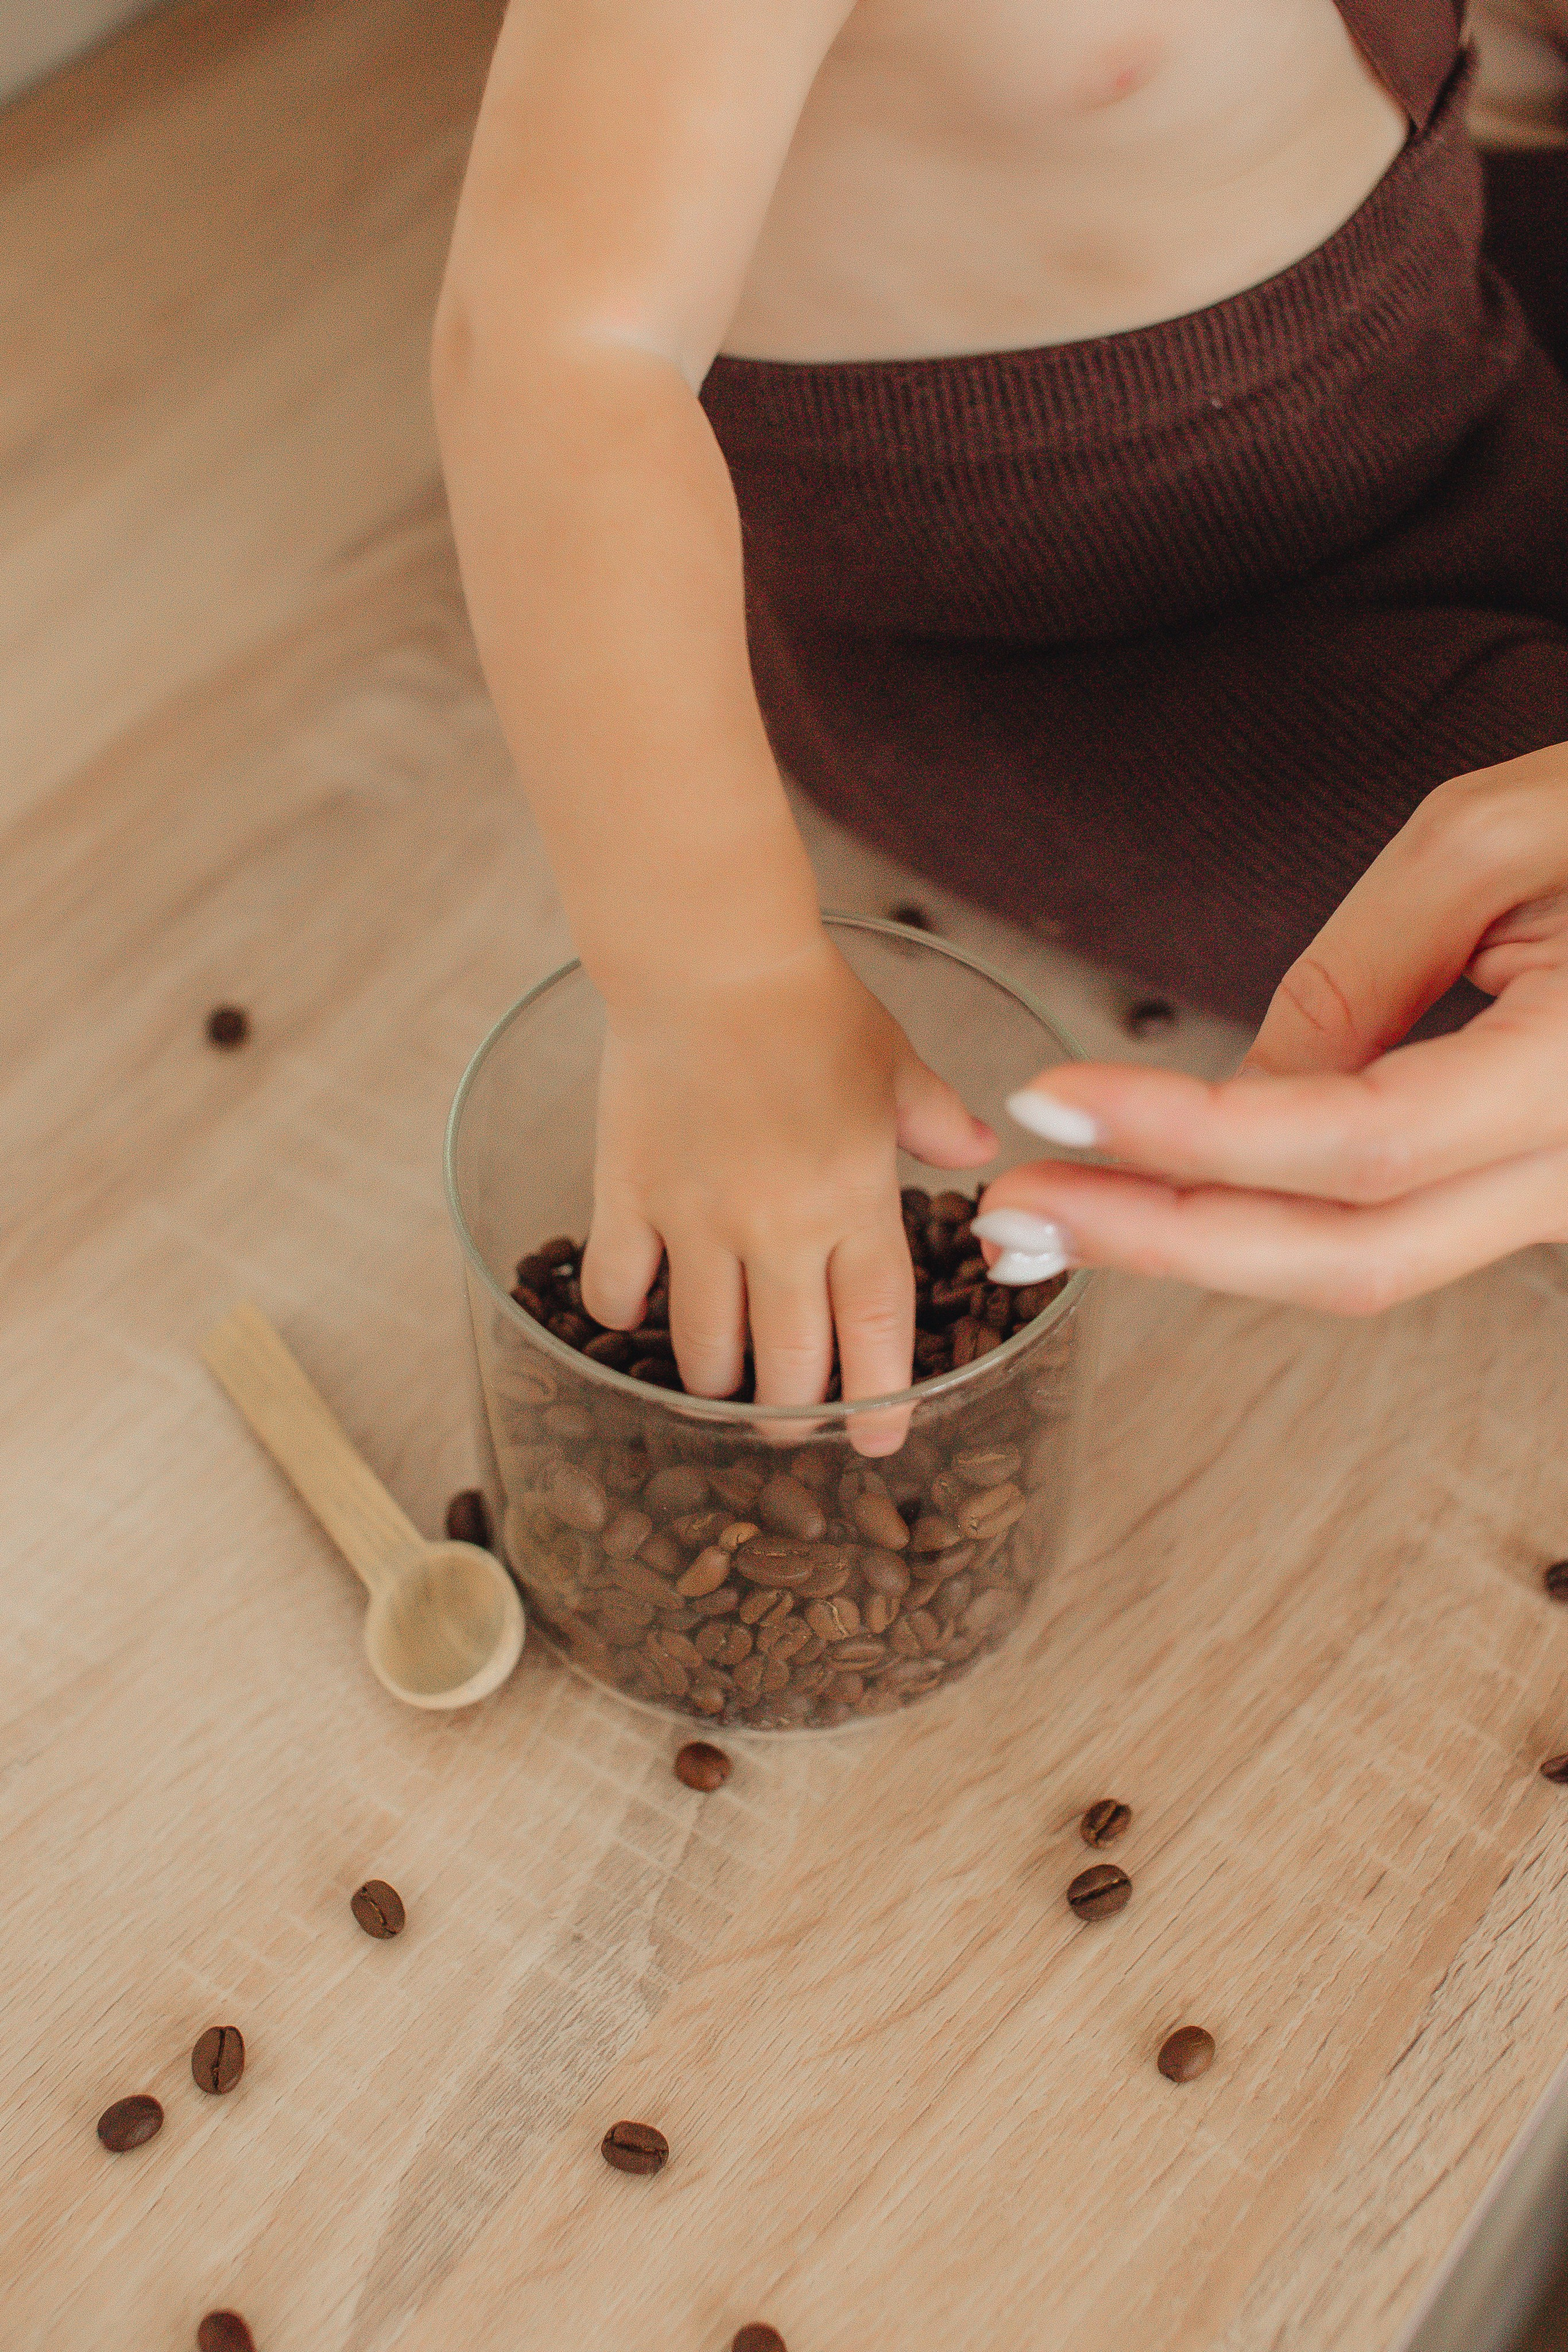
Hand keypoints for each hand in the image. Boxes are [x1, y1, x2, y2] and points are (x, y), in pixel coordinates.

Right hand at [581, 930, 995, 1450]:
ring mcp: (697, 1218)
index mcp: (854, 1201)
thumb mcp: (894, 1063)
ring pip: (703, 1345)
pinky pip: (619, 1286)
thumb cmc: (809, 1006)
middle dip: (792, 1412)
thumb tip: (977, 1153)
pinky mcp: (627, 1194)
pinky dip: (625, 1313)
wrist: (708, 958)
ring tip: (721, 1380)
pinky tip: (634, 1312)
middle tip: (790, 1420)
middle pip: (787, 1364)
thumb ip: (935, 1120)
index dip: (877, 1402)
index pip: (873, 1332)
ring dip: (715, 1380)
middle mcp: (778, 1227)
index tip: (875, 1444)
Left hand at [972, 747, 1567, 1311]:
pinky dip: (1267, 1219)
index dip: (1189, 1136)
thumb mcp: (1491, 838)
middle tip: (1006, 1221)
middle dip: (1161, 1241)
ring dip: (1200, 1246)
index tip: (1050, 1104)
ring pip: (1366, 1259)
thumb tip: (1248, 1094)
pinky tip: (1163, 1193)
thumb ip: (1359, 975)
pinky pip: (1394, 1226)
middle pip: (1347, 1253)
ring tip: (1056, 1213)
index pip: (1355, 1141)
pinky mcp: (1539, 1189)